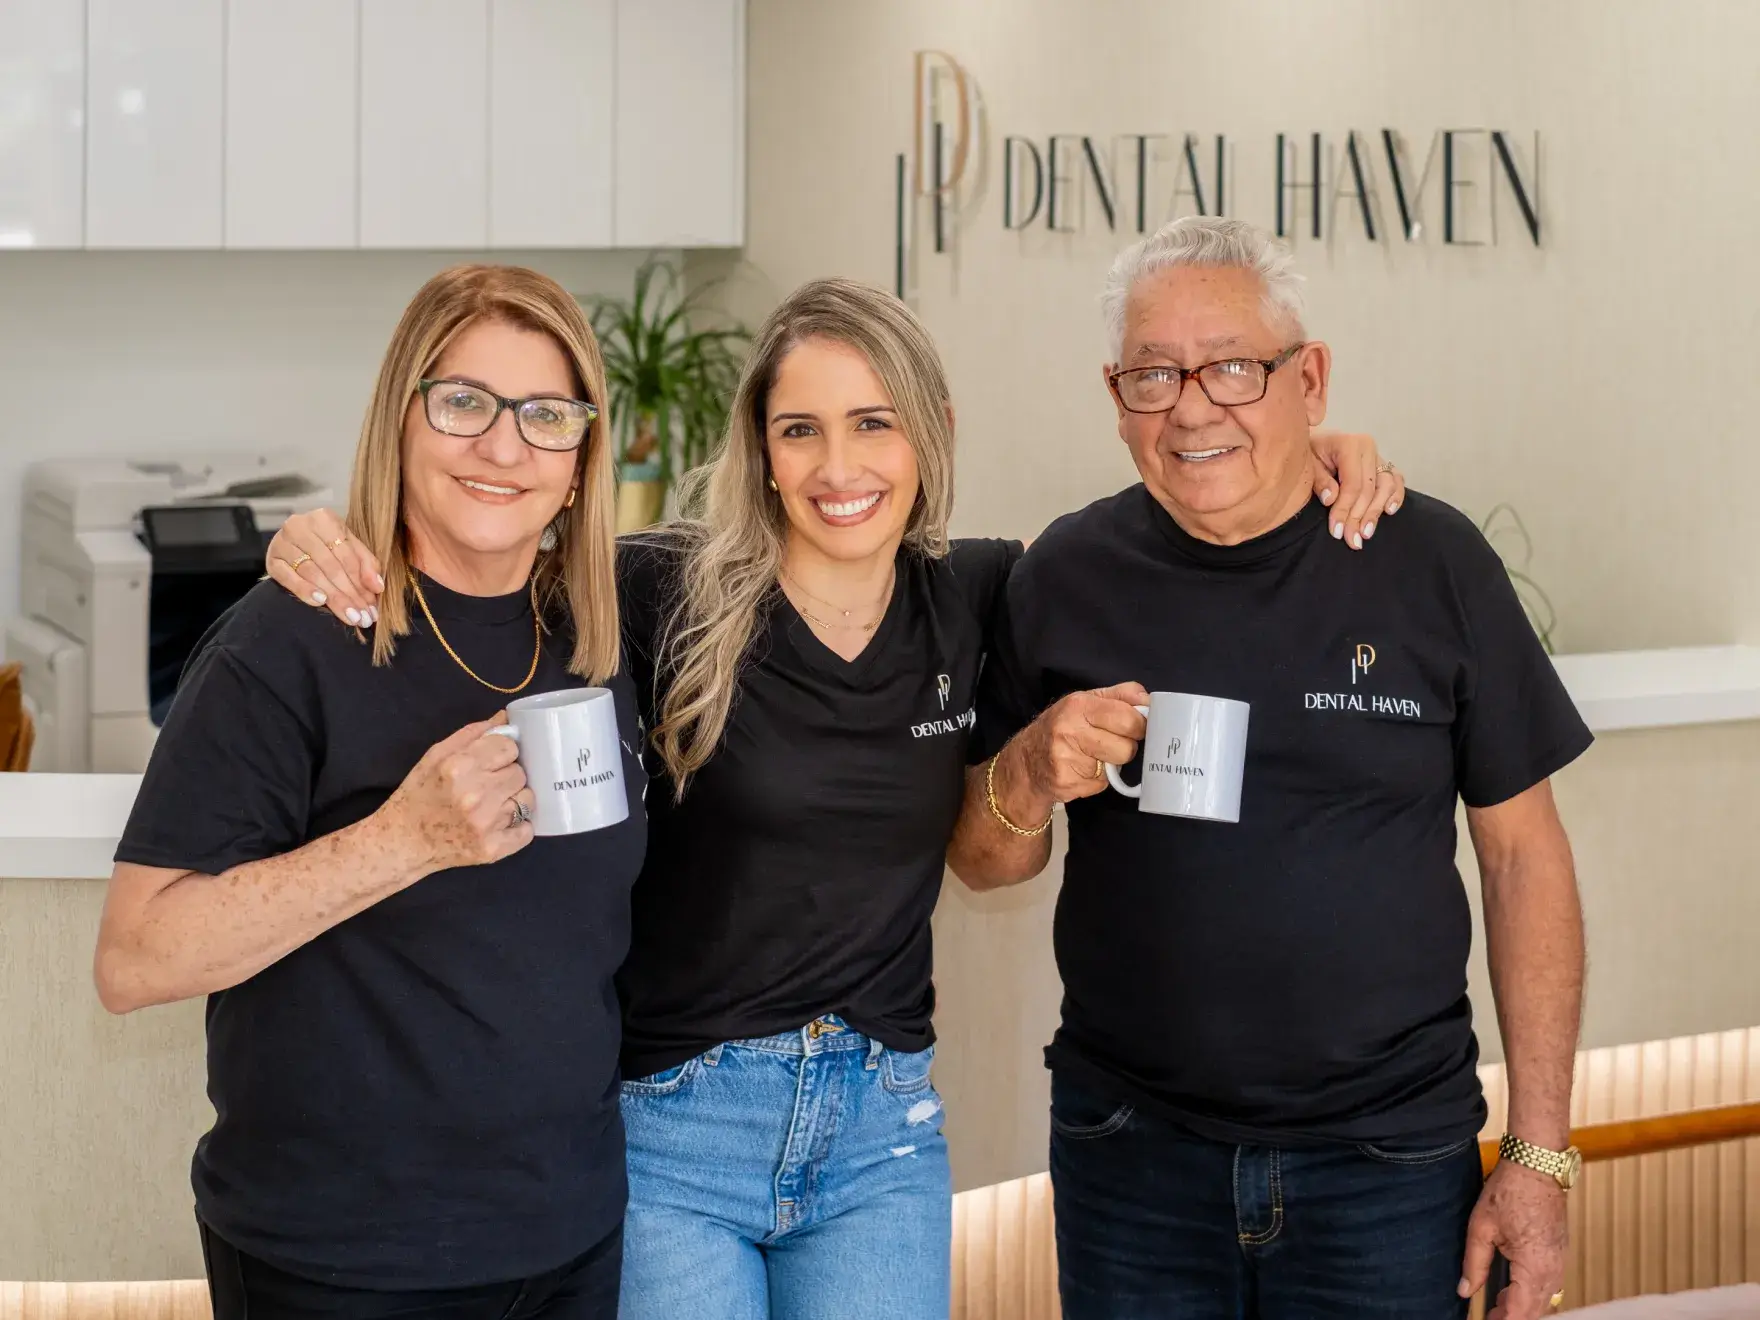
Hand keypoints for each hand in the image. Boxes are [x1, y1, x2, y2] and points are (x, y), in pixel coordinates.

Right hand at [265, 507, 385, 627]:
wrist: (293, 543)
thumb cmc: (327, 545)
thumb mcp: (350, 547)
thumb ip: (367, 564)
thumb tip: (377, 586)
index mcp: (324, 518)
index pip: (347, 554)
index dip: (362, 581)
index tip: (373, 605)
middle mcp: (300, 526)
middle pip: (331, 566)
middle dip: (350, 594)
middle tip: (363, 617)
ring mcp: (282, 542)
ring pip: (312, 573)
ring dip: (333, 598)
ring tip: (349, 616)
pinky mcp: (271, 560)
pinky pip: (288, 577)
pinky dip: (304, 590)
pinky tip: (320, 602)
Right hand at [378, 716, 534, 872]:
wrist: (403, 842)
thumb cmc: (419, 795)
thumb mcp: (435, 756)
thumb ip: (472, 734)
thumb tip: (506, 718)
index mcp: (459, 767)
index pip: (509, 747)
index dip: (503, 752)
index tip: (493, 760)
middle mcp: (475, 795)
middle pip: (520, 773)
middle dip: (508, 776)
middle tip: (490, 784)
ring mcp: (486, 824)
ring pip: (527, 800)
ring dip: (515, 800)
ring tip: (494, 804)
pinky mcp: (493, 848)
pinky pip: (527, 830)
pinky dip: (518, 827)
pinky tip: (499, 824)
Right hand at [1008, 683, 1149, 807]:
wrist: (1025, 763)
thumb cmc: (1062, 728)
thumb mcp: (1086, 701)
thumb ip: (1120, 696)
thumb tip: (1149, 701)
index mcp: (1078, 705)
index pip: (1129, 718)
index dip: (1139, 727)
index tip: (1134, 729)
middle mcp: (1069, 729)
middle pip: (1127, 747)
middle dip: (1125, 748)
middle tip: (1111, 744)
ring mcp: (1066, 758)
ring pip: (1116, 767)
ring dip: (1111, 765)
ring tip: (1093, 757)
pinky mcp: (1066, 782)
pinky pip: (1101, 784)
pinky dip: (1096, 780)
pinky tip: (1081, 771)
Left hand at [1308, 428, 1405, 549]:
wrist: (1314, 444)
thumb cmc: (1309, 454)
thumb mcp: (1307, 464)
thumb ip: (1319, 480)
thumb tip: (1330, 499)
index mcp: (1349, 443)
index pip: (1352, 484)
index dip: (1345, 510)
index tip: (1336, 531)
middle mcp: (1368, 448)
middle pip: (1369, 489)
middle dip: (1359, 517)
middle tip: (1351, 540)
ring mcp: (1378, 456)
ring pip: (1386, 487)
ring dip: (1376, 512)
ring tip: (1366, 533)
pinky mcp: (1383, 465)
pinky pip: (1396, 481)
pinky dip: (1395, 496)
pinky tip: (1389, 511)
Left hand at [1458, 1161, 1567, 1318]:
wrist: (1536, 1166)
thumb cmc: (1510, 1191)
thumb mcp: (1481, 1228)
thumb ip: (1474, 1263)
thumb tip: (1465, 1290)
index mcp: (1534, 1267)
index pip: (1520, 1312)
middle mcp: (1552, 1269)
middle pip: (1535, 1311)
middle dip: (1512, 1317)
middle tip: (1490, 1317)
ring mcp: (1559, 1261)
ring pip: (1544, 1300)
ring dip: (1522, 1308)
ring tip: (1496, 1308)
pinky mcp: (1559, 1253)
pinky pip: (1549, 1285)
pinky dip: (1531, 1294)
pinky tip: (1512, 1289)